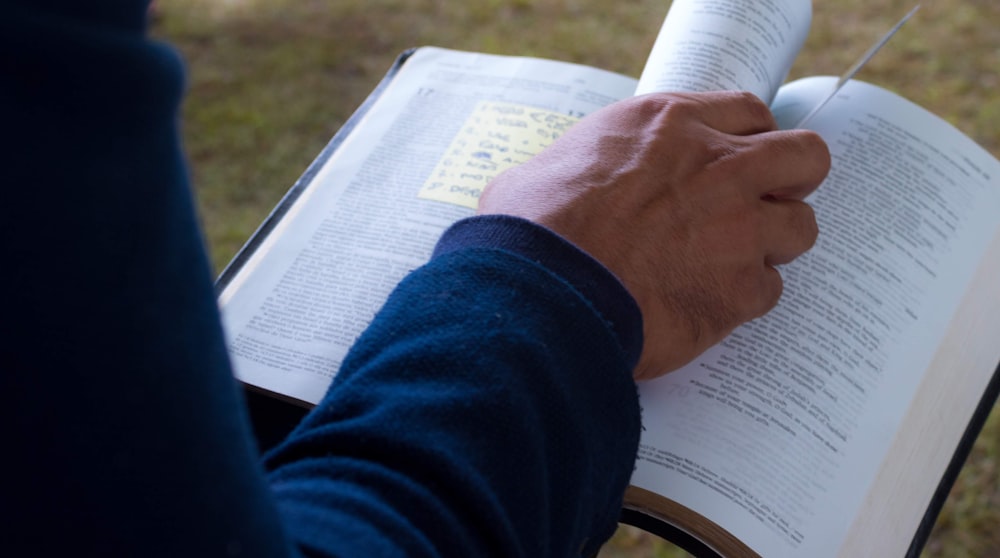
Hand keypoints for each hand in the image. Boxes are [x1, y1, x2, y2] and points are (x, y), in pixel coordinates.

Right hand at [478, 91, 829, 379]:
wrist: (543, 294)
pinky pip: (768, 291)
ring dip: (773, 245)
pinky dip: (743, 299)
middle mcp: (718, 168)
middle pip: (805, 158)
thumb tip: (572, 179)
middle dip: (791, 181)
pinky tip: (705, 303)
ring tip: (730, 262)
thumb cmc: (532, 229)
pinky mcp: (738, 291)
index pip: (751, 113)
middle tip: (760, 204)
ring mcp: (737, 230)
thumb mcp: (551, 165)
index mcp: (671, 125)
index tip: (738, 161)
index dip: (751, 140)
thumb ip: (591, 161)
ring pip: (801, 228)